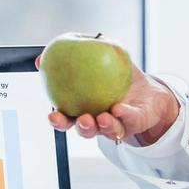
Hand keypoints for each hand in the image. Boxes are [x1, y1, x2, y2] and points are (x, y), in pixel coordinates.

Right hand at [40, 42, 179, 145]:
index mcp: (86, 111)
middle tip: (80, 119)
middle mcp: (100, 122)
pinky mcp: (135, 122)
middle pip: (86, 130)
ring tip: (101, 117)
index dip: (59, 122)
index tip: (52, 115)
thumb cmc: (117, 78)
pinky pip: (129, 120)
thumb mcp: (96, 63)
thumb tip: (40, 58)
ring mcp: (118, 124)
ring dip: (103, 125)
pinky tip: (119, 108)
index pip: (69, 119)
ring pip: (107, 130)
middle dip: (81, 128)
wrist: (149, 93)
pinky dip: (123, 115)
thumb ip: (71, 60)